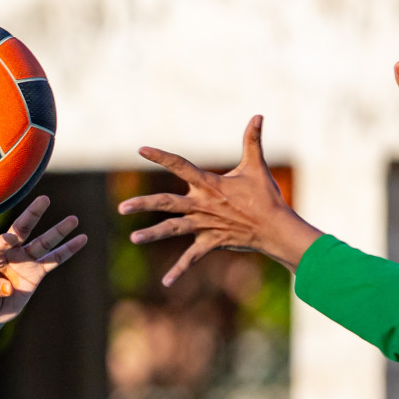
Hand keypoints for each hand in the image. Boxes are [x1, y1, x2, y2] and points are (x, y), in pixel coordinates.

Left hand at [0, 195, 86, 330]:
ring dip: (58, 231)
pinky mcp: (36, 272)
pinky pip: (54, 260)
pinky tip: (82, 239)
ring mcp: (24, 260)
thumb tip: (9, 288)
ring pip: (43, 243)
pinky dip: (68, 250)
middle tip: (44, 199)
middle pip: (22, 230)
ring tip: (73, 219)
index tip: (10, 240)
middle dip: (33, 215)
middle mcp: (8, 251)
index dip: (3, 241)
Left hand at [117, 115, 321, 285]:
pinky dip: (179, 270)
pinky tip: (165, 283)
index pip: (180, 165)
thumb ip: (252, 140)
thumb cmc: (265, 196)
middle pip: (166, 202)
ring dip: (152, 234)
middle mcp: (202, 204)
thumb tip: (258, 115)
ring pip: (173, 229)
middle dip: (144, 204)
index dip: (160, 156)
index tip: (140, 149)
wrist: (276, 227)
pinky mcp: (211, 242)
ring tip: (133, 239)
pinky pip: (192, 258)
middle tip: (122, 208)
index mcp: (208, 184)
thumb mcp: (256, 166)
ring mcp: (204, 224)